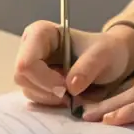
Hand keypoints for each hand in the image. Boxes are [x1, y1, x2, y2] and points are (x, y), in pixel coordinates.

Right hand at [14, 22, 133, 107]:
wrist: (110, 59)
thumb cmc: (106, 50)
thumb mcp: (103, 55)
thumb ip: (88, 67)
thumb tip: (70, 86)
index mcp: (40, 33)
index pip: (26, 62)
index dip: (44, 79)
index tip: (67, 87)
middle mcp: (30, 47)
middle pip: (22, 77)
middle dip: (47, 90)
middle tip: (71, 94)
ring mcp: (31, 64)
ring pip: (27, 89)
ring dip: (50, 97)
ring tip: (73, 93)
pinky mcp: (35, 80)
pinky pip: (34, 97)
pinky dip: (51, 101)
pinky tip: (68, 95)